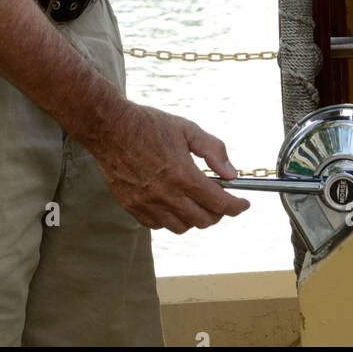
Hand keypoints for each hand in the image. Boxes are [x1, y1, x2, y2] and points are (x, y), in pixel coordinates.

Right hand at [88, 102, 249, 232]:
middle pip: (204, 220)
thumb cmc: (148, 124)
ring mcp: (147, 203)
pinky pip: (159, 225)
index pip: (219, 204)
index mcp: (182, 174)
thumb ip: (213, 150)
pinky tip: (172, 202)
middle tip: (219, 199)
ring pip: (182, 227)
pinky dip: (171, 219)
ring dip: (194, 217)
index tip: (243, 204)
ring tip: (194, 200)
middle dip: (218, 213)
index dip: (236, 207)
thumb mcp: (186, 128)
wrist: (109, 127)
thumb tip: (232, 174)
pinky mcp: (132, 207)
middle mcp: (165, 194)